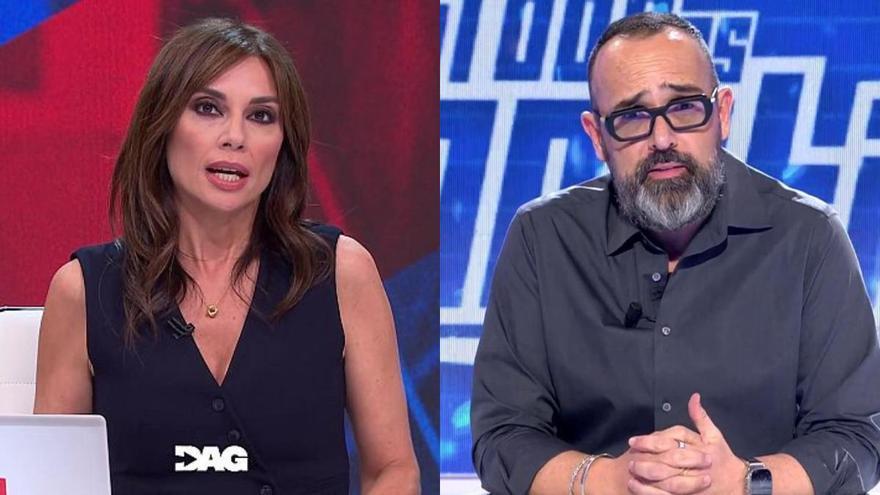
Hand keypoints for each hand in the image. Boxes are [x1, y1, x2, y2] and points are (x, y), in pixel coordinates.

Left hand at [628, 393, 746, 494]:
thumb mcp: (714, 435)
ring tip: (631, 474)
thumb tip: (694, 397)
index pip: (668, 444)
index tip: (633, 441)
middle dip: (645, 462)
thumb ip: (700, 417)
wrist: (736, 483)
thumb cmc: (722, 458)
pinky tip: (638, 488)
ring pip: (665, 482)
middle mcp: (693, 467)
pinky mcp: (687, 494)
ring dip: (646, 479)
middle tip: (629, 459)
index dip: (648, 442)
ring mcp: (690, 483)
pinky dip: (651, 493)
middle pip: (664, 464)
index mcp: (697, 450)